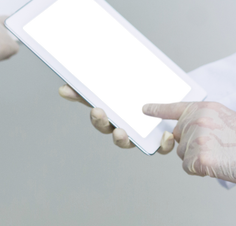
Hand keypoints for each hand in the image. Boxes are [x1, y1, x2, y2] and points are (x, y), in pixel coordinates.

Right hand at [58, 84, 174, 154]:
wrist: (172, 99)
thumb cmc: (141, 96)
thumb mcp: (118, 89)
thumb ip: (91, 90)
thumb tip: (63, 90)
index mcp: (115, 117)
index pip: (101, 119)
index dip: (97, 117)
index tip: (95, 109)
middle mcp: (126, 129)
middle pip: (111, 131)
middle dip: (104, 124)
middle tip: (100, 114)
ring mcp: (143, 135)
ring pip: (133, 143)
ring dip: (125, 139)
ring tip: (122, 133)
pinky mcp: (161, 139)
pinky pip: (161, 147)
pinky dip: (163, 143)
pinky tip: (166, 134)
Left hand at [141, 100, 235, 187]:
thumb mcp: (225, 118)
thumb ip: (203, 119)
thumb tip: (186, 130)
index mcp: (205, 107)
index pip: (174, 106)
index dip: (156, 108)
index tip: (143, 107)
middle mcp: (198, 119)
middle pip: (178, 137)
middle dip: (191, 146)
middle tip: (216, 146)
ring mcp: (197, 138)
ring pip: (182, 154)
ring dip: (197, 159)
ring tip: (221, 154)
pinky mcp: (199, 158)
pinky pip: (188, 167)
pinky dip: (201, 170)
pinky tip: (218, 163)